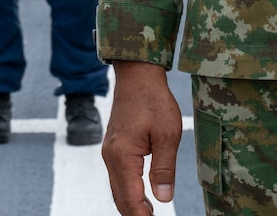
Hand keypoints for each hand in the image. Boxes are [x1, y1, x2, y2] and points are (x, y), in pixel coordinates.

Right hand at [102, 61, 182, 215]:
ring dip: (132, 205)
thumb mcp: (167, 135)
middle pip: (120, 197)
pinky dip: (128, 192)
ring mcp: (109, 152)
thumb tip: (162, 198)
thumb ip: (164, 169)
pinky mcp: (113, 147)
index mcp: (123, 155)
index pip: (131, 197)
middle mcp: (111, 156)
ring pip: (117, 188)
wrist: (137, 76)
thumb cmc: (153, 101)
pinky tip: (142, 198)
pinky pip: (118, 177)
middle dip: (134, 215)